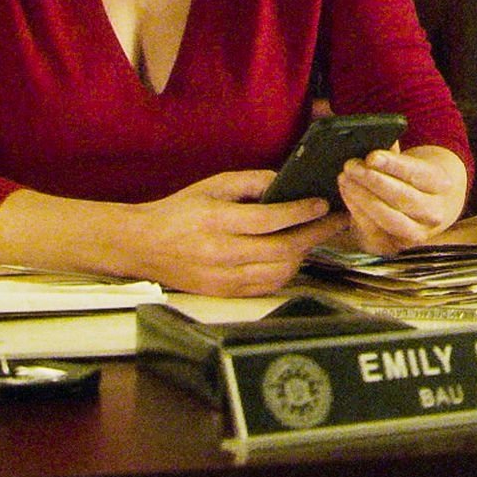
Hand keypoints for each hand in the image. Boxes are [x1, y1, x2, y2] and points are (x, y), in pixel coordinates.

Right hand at [0, 171, 347, 297]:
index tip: (322, 203)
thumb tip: (286, 183)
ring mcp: (222, 278)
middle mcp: (221, 253)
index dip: (301, 212)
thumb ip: (251, 183)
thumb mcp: (212, 185)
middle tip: (336, 221)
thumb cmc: (178, 211)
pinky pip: (267, 286)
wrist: (141, 245)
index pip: (270, 219)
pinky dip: (286, 271)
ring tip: (316, 236)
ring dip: (304, 254)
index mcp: (216, 221)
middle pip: (282, 249)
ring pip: (279, 271)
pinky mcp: (223, 293)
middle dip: (315, 234)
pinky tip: (293, 256)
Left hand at [336, 145, 467, 255]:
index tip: (372, 156)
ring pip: (390, 218)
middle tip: (350, 166)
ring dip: (364, 198)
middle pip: (404, 198)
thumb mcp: (406, 160)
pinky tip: (347, 195)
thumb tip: (359, 129)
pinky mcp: (395, 248)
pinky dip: (358, 213)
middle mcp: (434, 212)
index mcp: (441, 183)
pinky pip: (375, 233)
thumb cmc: (407, 177)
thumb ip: (389, 148)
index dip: (394, 165)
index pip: (419, 173)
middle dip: (374, 181)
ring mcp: (416, 234)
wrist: (424, 209)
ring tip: (344, 179)